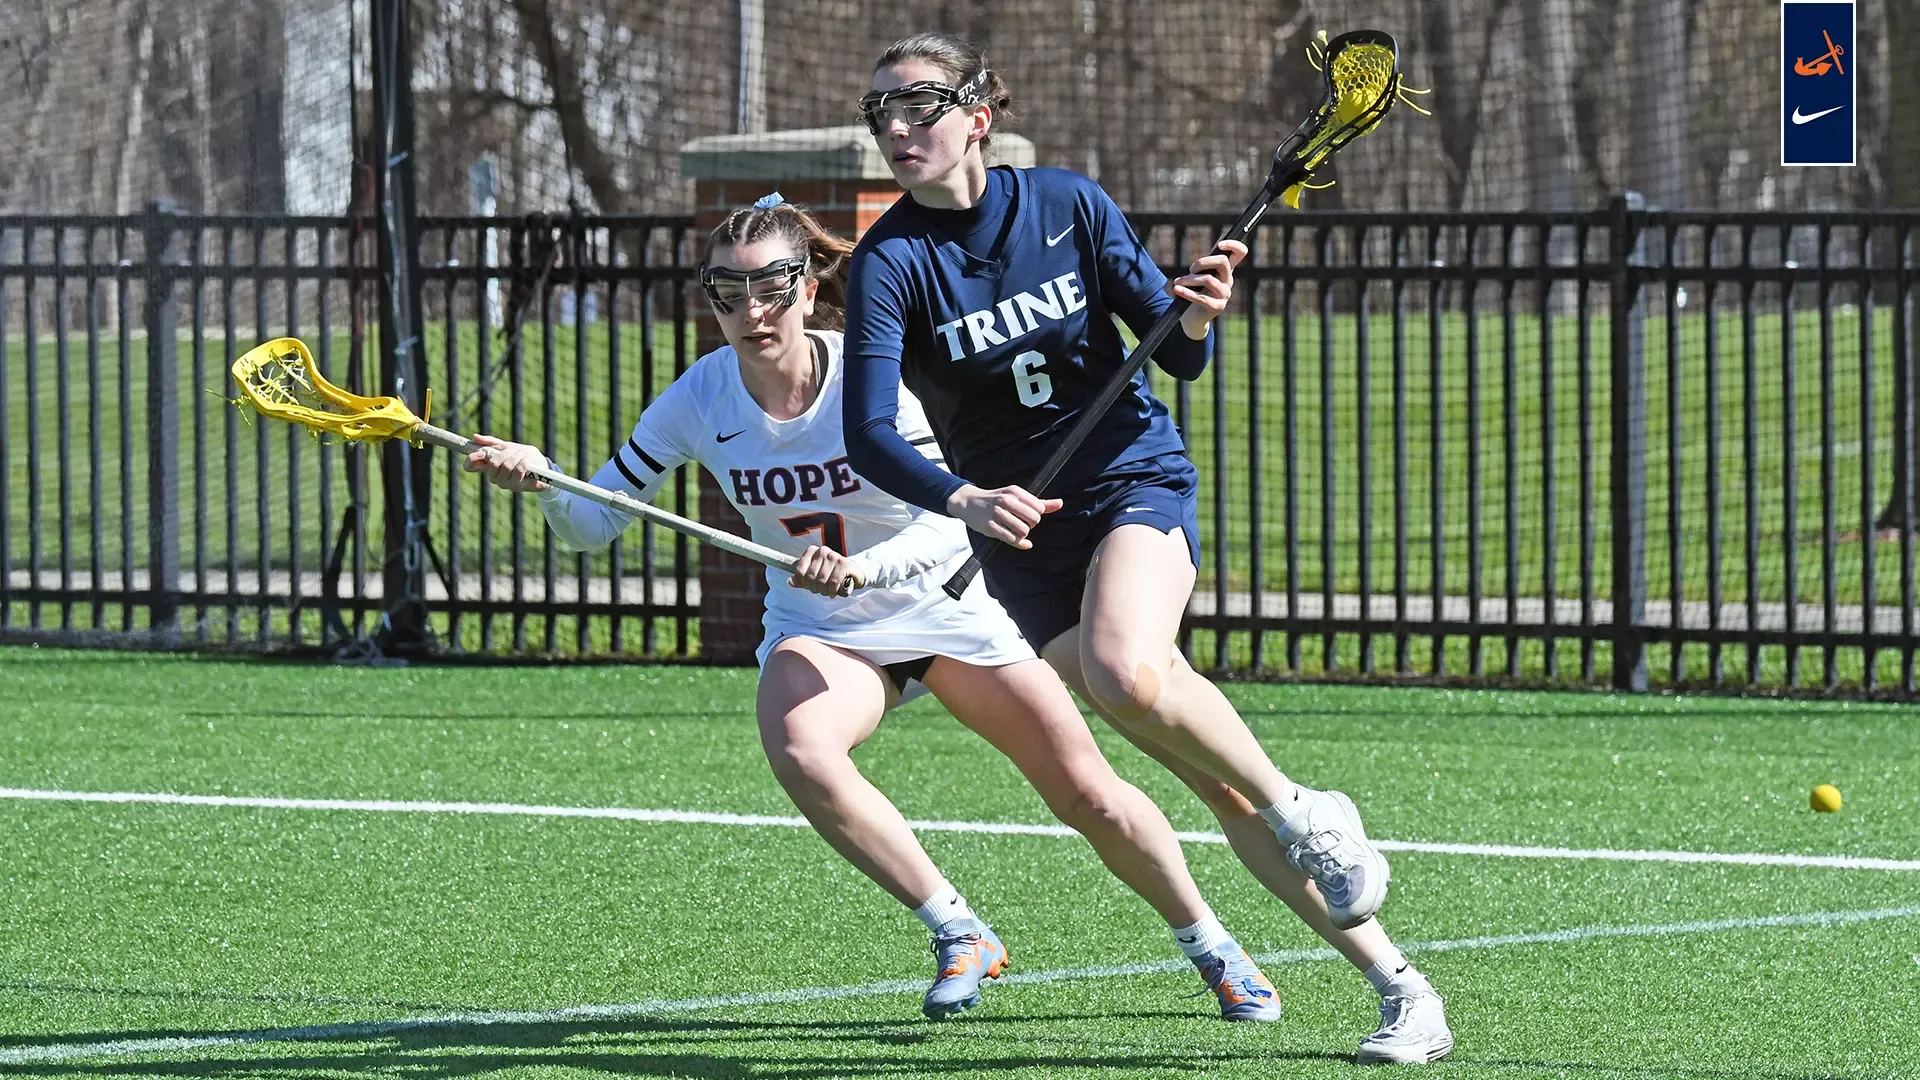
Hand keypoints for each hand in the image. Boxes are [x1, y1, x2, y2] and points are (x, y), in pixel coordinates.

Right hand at [464, 433, 549, 492]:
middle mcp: (494, 477)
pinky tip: (530, 464)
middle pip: (493, 463)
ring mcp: (505, 484)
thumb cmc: (524, 456)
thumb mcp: (509, 446)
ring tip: (524, 456)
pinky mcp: (518, 487)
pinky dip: (525, 462)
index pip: (471, 466)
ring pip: (506, 466)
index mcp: (489, 466)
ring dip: (518, 456)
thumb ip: (492, 443)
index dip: (471, 459)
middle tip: (516, 451)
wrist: (543, 466)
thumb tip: (475, 437)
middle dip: (507, 453)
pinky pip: (519, 470)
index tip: (480, 452)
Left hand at [788, 544, 861, 595]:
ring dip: (824, 591)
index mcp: (812, 551)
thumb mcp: (815, 576)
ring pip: (822, 580)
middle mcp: (823, 551)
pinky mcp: (844, 564)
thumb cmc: (832, 574)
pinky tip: (834, 592)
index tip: (809, 586)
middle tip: (821, 590)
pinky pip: (833, 582)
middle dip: (815, 588)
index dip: (803, 583)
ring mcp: (834, 556)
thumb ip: (801, 579)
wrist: (854, 572)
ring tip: (828, 591)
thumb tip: (790, 581)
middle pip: (811, 577)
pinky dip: (833, 590)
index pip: (800, 571)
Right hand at [946, 484, 1061, 548]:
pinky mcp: (990, 527)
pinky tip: (1020, 541)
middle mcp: (1006, 501)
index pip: (1039, 508)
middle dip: (1031, 525)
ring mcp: (997, 514)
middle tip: (1023, 524)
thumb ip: (1039, 502)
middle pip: (1034, 519)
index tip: (1028, 516)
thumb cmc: (996, 500)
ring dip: (1023, 534)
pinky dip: (1020, 543)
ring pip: (1024, 530)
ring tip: (1016, 530)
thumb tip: (1060, 503)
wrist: (969, 502)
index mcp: (1015, 492)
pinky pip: (1012, 539)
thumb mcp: (1016, 496)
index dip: (1037, 515)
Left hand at [1170, 238, 1247, 338]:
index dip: (1234, 245)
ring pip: (1209, 279)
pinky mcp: (1217, 307)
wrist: (1192, 318)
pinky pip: (1202, 297)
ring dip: (1190, 279)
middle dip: (1203, 262)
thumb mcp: (1198, 276)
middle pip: (1223, 262)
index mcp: (1226, 271)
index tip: (1220, 244)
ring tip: (1178, 282)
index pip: (1240, 253)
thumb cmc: (1194, 292)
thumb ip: (1202, 265)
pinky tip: (1176, 289)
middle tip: (1191, 269)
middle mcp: (1228, 281)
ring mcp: (1224, 295)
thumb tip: (1203, 258)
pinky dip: (1187, 292)